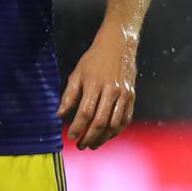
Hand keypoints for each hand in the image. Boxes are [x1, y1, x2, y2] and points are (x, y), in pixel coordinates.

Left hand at [58, 23, 138, 149]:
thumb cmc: (94, 60)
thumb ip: (69, 95)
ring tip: (93, 144)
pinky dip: (116, 131)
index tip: (71, 137)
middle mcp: (111, 90)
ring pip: (114, 124)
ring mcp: (123, 94)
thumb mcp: (77, 73)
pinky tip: (107, 136)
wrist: (118, 45)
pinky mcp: (132, 96)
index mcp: (94, 84)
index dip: (77, 128)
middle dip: (89, 137)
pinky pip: (125, 119)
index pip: (85, 112)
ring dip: (103, 138)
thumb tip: (60, 114)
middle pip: (100, 121)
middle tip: (81, 145)